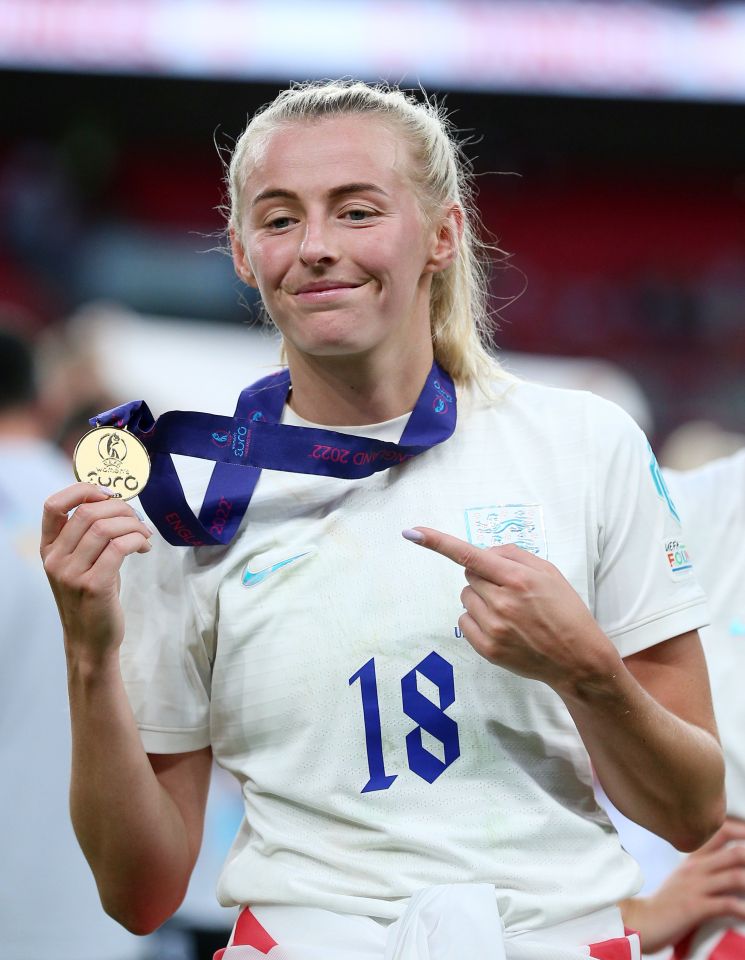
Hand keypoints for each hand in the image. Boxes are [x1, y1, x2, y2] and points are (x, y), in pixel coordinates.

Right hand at [41, 483, 153, 663]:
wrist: (90, 641)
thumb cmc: (91, 598)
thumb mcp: (81, 564)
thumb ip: (89, 536)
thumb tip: (117, 504)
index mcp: (48, 548)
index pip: (53, 505)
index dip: (82, 490)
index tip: (109, 494)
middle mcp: (55, 559)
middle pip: (88, 512)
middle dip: (121, 509)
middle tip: (138, 520)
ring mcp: (71, 573)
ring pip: (106, 528)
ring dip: (134, 524)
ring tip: (145, 534)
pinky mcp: (93, 586)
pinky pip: (120, 547)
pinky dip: (138, 540)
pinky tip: (145, 547)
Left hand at [402, 527, 620, 693]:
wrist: (577, 658)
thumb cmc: (565, 610)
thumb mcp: (547, 572)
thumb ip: (513, 555)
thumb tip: (484, 552)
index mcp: (517, 579)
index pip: (470, 555)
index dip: (438, 542)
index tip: (412, 532)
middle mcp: (502, 603)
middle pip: (468, 575)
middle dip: (484, 577)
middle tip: (510, 590)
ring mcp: (493, 628)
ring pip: (465, 598)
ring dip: (481, 598)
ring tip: (510, 611)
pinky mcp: (487, 649)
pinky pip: (464, 621)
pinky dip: (477, 619)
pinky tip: (502, 626)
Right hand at [621, 819, 744, 953]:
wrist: (641, 920)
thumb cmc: (666, 903)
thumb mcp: (684, 878)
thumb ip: (704, 868)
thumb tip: (730, 866)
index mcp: (694, 859)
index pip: (721, 832)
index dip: (743, 831)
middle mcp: (697, 868)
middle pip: (735, 853)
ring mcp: (696, 886)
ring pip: (736, 876)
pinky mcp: (695, 907)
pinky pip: (726, 905)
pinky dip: (743, 910)